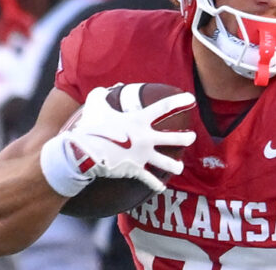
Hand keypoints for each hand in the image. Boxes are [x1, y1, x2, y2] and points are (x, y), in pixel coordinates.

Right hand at [41, 84, 196, 196]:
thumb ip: (103, 93)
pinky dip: (156, 185)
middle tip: (192, 137)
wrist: (83, 152)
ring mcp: (142, 156)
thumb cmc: (90, 126)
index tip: (191, 99)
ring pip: (167, 163)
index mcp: (139, 120)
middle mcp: (146, 138)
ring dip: (176, 166)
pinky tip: (161, 187)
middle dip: (187, 138)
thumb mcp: (95, 104)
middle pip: (175, 138)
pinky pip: (150, 180)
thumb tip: (110, 87)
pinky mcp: (135, 170)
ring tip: (180, 167)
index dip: (180, 102)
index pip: (164, 107)